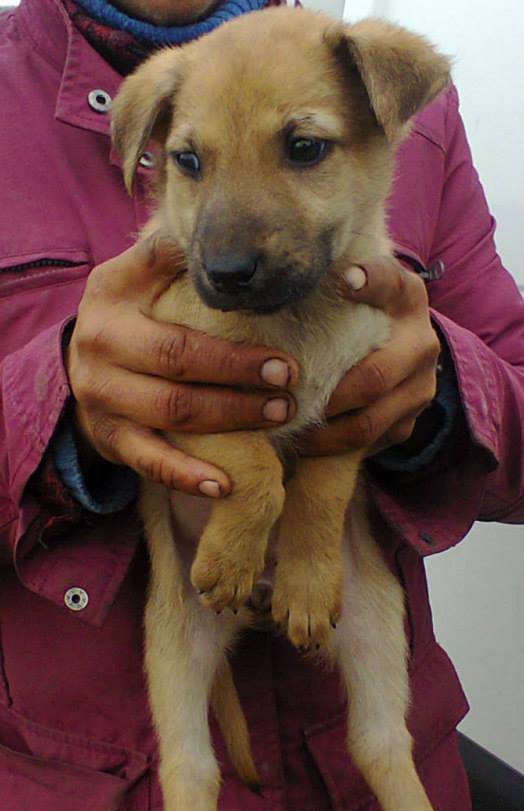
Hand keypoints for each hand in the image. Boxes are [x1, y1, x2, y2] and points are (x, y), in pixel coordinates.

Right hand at [66, 234, 297, 496]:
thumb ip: (170, 253)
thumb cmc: (129, 309)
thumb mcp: (137, 272)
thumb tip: (222, 233)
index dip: (233, 354)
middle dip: (239, 385)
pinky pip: (149, 463)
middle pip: (177, 377)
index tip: (286, 361)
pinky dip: (185, 477)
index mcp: (110, 306)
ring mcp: (102, 402)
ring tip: (278, 421)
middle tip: (291, 392)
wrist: (80, 359)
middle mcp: (98, 354)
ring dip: (229, 423)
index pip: (178, 336)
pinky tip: (224, 486)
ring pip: (171, 419)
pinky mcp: (110, 439)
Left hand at [298, 257, 439, 455]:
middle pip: (374, 376)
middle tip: (284, 399)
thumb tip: (274, 280)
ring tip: (286, 427)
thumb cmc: (355, 315)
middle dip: (325, 395)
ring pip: (368, 421)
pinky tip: (302, 441)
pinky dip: (332, 447)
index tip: (345, 281)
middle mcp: (422, 341)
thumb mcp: (352, 290)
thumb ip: (331, 282)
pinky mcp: (409, 422)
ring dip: (322, 431)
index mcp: (406, 298)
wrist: (396, 349)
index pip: (390, 284)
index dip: (370, 282)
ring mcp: (421, 387)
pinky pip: (369, 442)